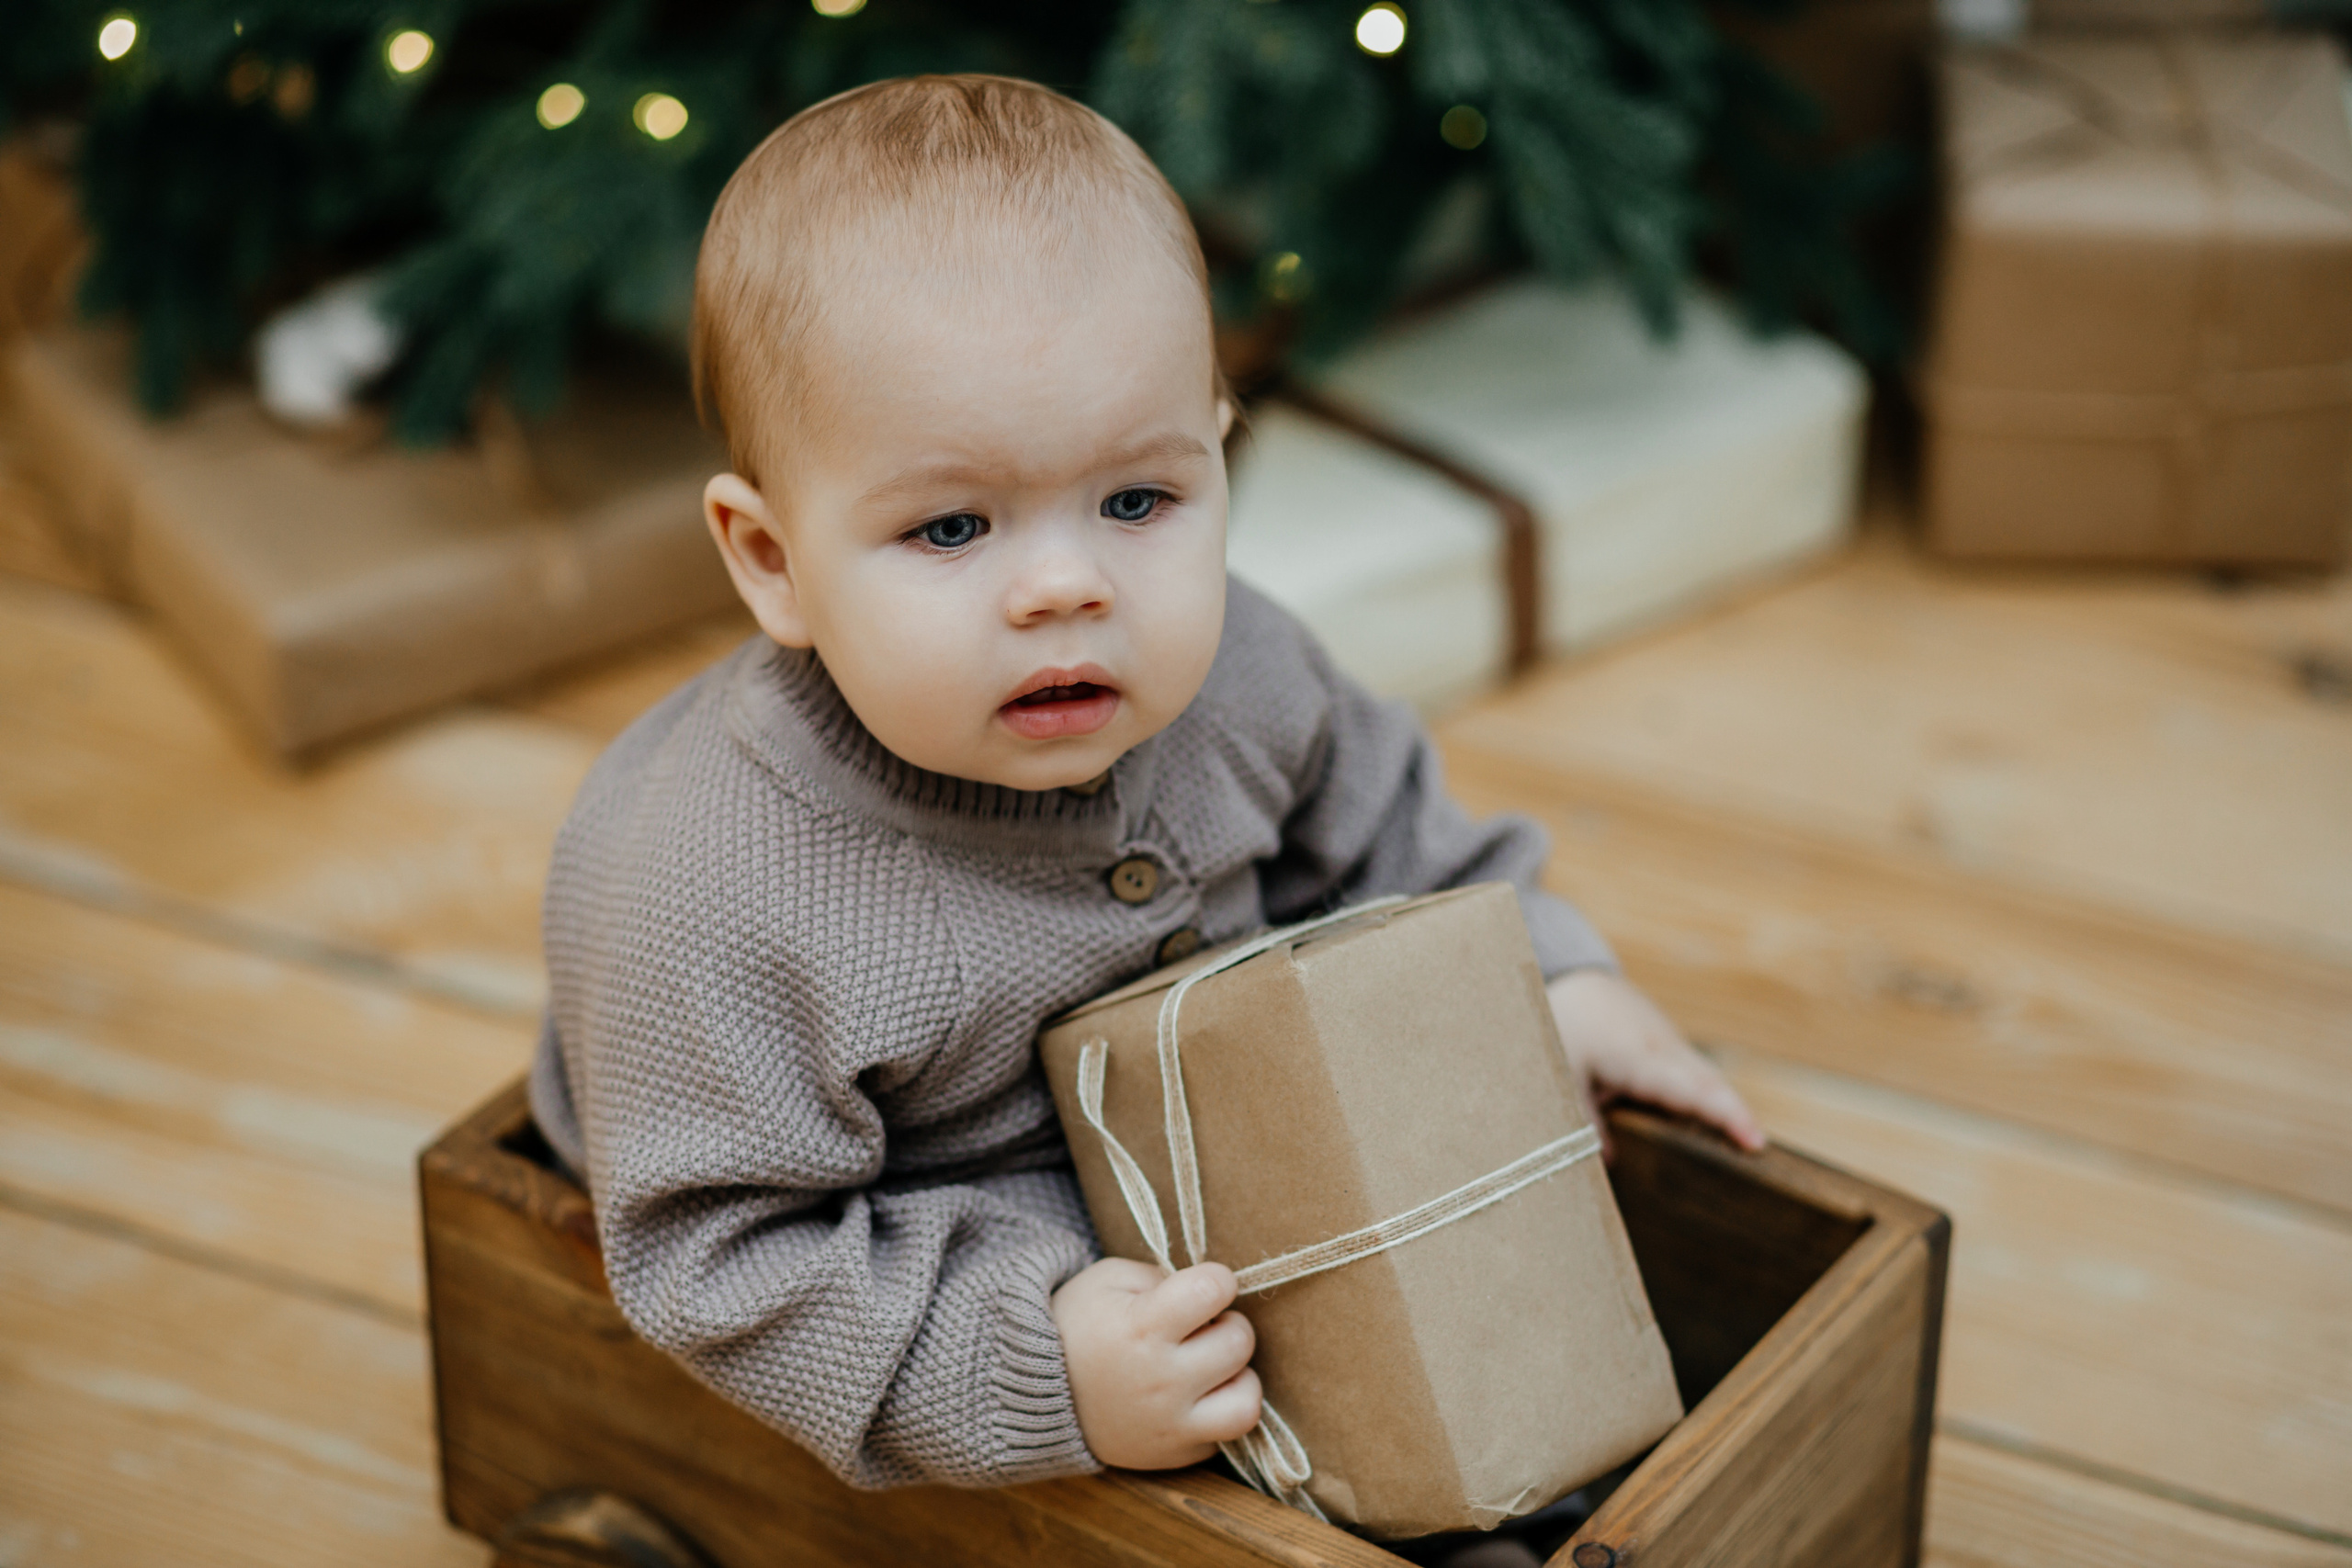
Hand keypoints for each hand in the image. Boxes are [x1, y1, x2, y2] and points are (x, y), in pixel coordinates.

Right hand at [1052, 1258, 1262, 1469]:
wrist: (1030, 1393)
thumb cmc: (1076, 1326)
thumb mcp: (1108, 1279)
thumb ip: (1162, 1276)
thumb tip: (1211, 1291)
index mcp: (1142, 1327)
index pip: (1215, 1289)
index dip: (1216, 1280)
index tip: (1202, 1287)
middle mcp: (1161, 1380)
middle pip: (1239, 1341)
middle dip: (1226, 1325)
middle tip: (1200, 1327)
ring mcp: (1170, 1424)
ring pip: (1247, 1401)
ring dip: (1236, 1376)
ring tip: (1211, 1366)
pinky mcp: (1174, 1454)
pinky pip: (1226, 1434)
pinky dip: (1218, 1411)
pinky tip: (1194, 1395)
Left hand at [1547, 970, 1765, 1153]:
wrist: (1577, 981)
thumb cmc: (1566, 1026)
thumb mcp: (1563, 1073)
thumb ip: (1583, 1119)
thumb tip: (1608, 1161)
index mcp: (1638, 1055)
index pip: (1690, 1089)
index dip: (1724, 1114)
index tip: (1754, 1141)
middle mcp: (1665, 1050)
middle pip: (1711, 1085)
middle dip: (1739, 1116)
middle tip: (1763, 1155)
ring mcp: (1674, 1047)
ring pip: (1710, 1080)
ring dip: (1731, 1110)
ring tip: (1750, 1150)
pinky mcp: (1674, 1050)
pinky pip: (1700, 1077)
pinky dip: (1714, 1101)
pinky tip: (1720, 1132)